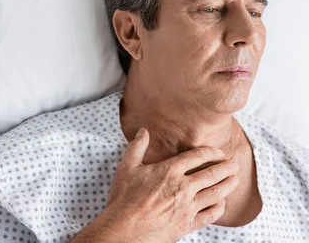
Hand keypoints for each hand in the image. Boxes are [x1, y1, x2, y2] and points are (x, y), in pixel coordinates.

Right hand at [72, 128, 238, 242]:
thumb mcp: (127, 167)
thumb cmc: (124, 198)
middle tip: (235, 164)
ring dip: (228, 185)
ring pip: (216, 193)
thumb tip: (143, 131)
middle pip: (212, 174)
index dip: (211, 152)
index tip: (218, 151)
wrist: (124, 228)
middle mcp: (182, 187)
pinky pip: (210, 215)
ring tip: (236, 179)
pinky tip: (222, 203)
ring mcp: (187, 207)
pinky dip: (219, 208)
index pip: (196, 157)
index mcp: (169, 171)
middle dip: (226, 167)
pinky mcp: (187, 224)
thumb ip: (137, 147)